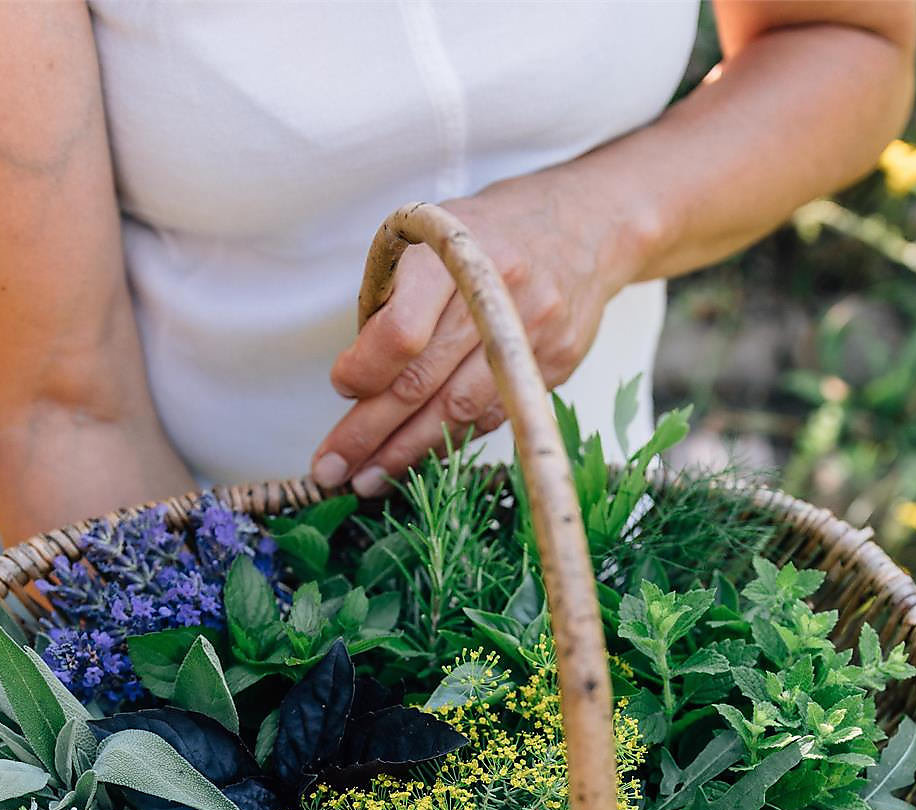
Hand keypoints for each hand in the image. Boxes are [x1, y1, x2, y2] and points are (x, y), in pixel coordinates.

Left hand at [310, 169, 651, 496]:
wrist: (584, 224)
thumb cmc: (487, 234)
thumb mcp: (430, 237)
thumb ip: (392, 299)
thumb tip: (357, 384)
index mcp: (454, 251)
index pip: (401, 331)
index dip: (364, 371)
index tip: (342, 388)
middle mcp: (496, 292)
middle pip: (423, 382)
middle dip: (369, 434)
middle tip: (331, 470)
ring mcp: (532, 331)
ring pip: (459, 412)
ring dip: (407, 454)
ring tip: (367, 480)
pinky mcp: (555, 363)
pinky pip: (494, 415)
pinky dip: (451, 441)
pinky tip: (419, 459)